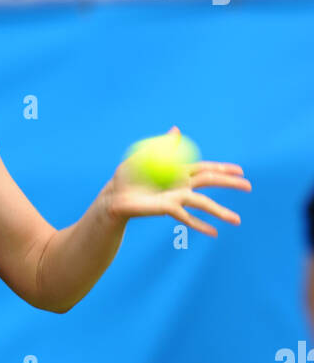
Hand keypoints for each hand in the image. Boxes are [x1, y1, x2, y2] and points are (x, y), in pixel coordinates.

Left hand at [105, 127, 251, 237]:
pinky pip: (187, 217)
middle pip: (210, 183)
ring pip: (203, 203)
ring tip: (237, 220)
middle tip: (248, 187)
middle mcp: (181, 184)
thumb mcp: (143, 155)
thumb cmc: (128, 176)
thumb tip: (176, 129)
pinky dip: (200, 225)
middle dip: (230, 184)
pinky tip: (214, 233)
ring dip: (220, 211)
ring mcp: (176, 197)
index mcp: (178, 170)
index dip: (223, 168)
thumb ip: (162, 145)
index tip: (240, 171)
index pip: (205, 167)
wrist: (114, 196)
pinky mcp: (168, 209)